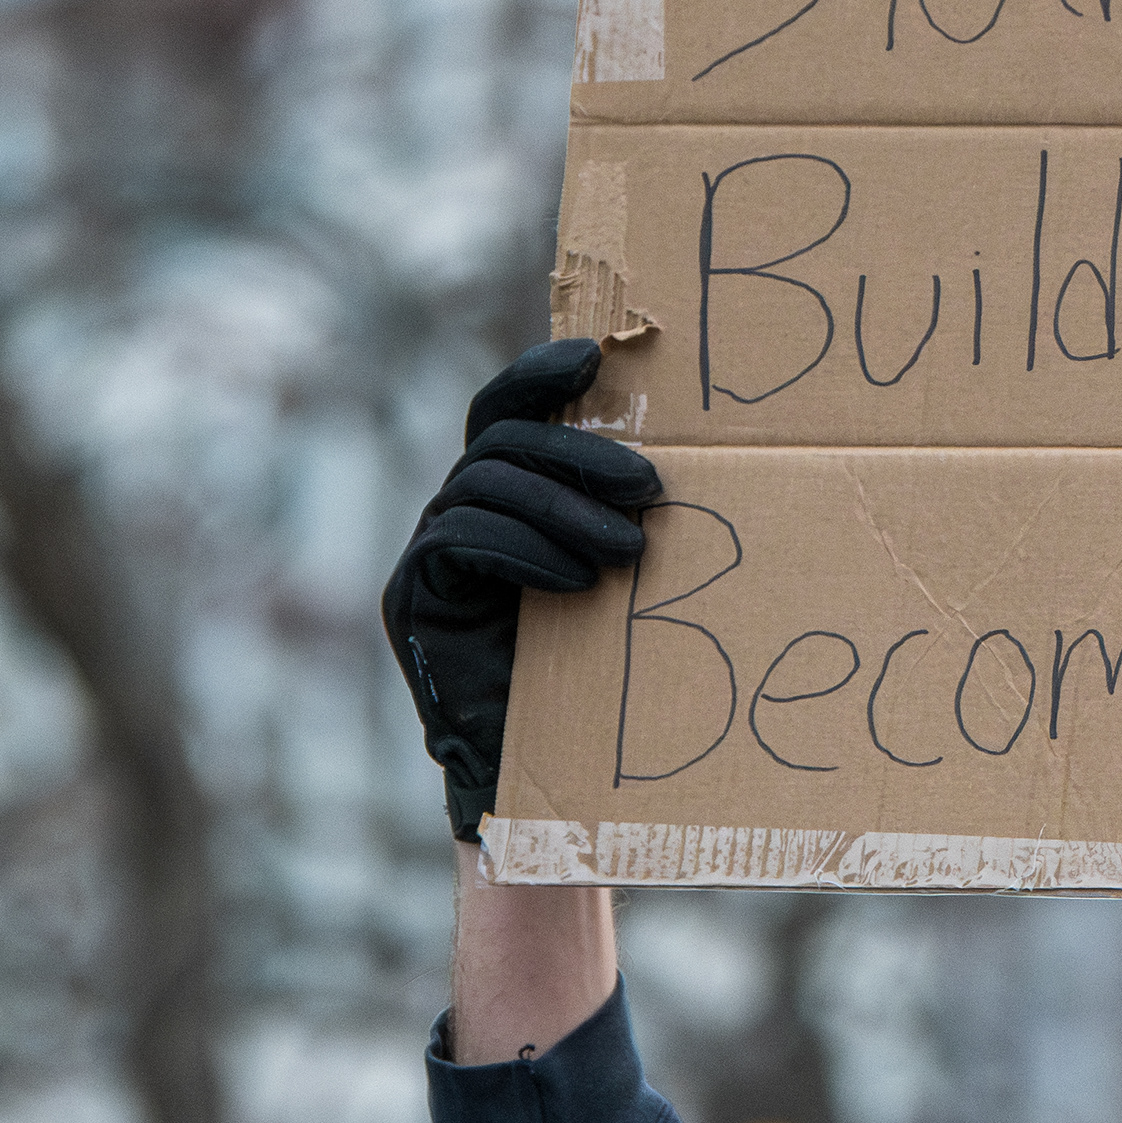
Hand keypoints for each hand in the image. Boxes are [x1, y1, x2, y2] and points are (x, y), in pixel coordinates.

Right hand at [381, 341, 659, 841]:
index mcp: (504, 491)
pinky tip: (576, 583)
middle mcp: (455, 508)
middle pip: (501, 441)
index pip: (504, 408)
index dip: (538, 374)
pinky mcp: (413, 594)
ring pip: (484, 486)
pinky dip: (523, 552)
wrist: (541, 764)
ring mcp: (426, 549)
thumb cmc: (600, 664)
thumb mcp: (620, 573)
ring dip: (563, 510)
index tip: (592, 359)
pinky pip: (458, 541)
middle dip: (578, 455)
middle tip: (651, 489)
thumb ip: (626, 515)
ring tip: (629, 552)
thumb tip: (708, 463)